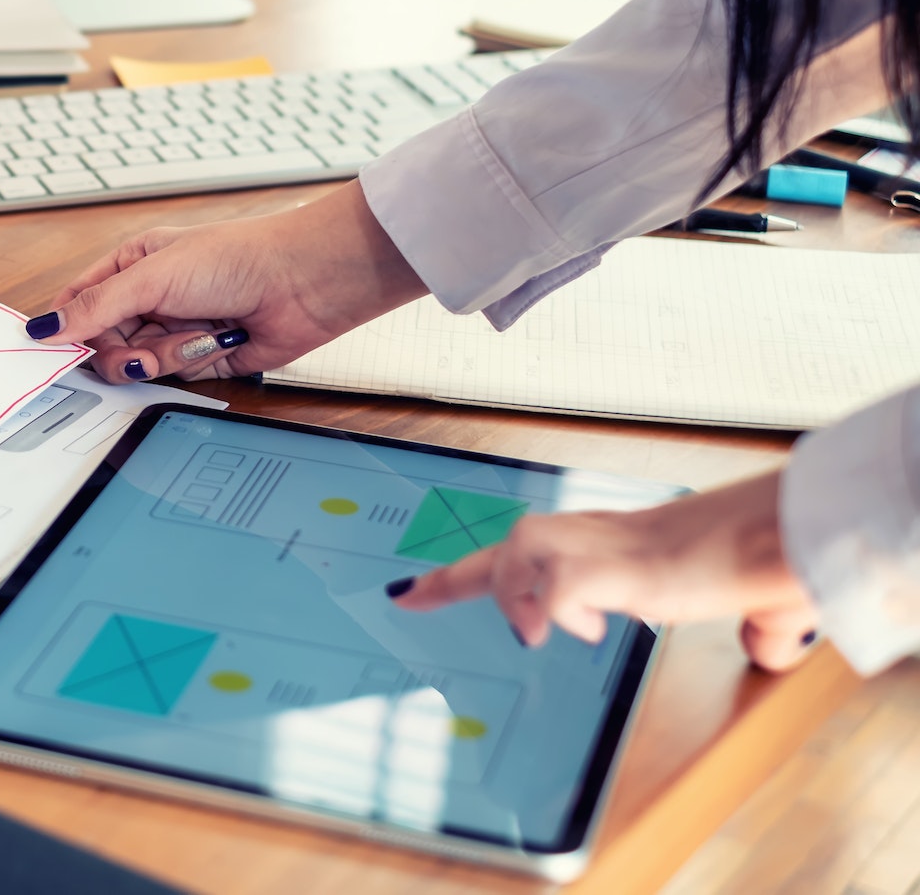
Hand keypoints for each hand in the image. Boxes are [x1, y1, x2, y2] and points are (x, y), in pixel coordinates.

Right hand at [27, 182, 426, 382]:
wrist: (302, 283)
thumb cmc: (234, 259)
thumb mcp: (153, 276)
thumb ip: (96, 307)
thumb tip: (45, 327)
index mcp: (130, 266)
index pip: (78, 304)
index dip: (66, 330)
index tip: (58, 351)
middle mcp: (147, 298)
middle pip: (102, 345)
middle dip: (124, 352)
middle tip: (143, 350)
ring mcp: (172, 329)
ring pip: (137, 365)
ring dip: (165, 356)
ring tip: (196, 334)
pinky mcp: (198, 357)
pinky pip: (173, 376)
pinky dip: (193, 362)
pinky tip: (217, 339)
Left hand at [391, 471, 819, 670]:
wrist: (773, 537)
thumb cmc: (759, 556)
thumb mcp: (741, 597)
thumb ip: (751, 623)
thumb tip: (773, 647)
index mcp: (608, 541)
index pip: (520, 550)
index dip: (460, 574)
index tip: (408, 589)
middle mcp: (591, 534)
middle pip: (507, 548)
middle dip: (459, 579)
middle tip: (411, 597)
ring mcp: (594, 546)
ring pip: (515, 558)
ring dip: (520, 594)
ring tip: (553, 626)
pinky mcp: (604, 568)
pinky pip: (555, 594)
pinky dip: (561, 614)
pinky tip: (590, 625)